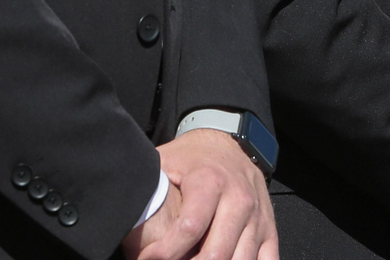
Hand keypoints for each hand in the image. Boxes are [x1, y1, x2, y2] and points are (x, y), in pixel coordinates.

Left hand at [123, 128, 276, 259]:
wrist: (228, 141)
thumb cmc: (191, 158)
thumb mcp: (164, 161)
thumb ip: (146, 186)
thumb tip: (120, 207)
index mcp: (211, 183)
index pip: (189, 228)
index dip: (164, 253)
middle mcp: (239, 200)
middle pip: (217, 254)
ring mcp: (258, 217)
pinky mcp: (269, 230)